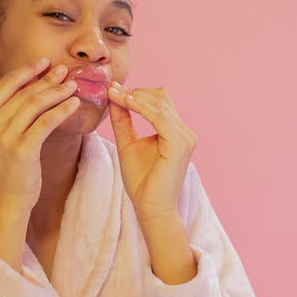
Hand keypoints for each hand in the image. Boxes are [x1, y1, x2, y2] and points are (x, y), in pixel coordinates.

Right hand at [0, 57, 80, 212]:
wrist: (4, 201)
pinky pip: (47, 121)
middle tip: (65, 71)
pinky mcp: (22, 149)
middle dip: (47, 79)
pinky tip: (74, 104)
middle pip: (24, 93)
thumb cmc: (6, 169)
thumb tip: (32, 89)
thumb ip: (8, 115)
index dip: (27, 70)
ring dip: (58, 91)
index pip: (6, 85)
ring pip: (36, 104)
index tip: (44, 62)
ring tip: (73, 85)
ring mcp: (4, 137)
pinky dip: (62, 110)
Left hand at [106, 80, 197, 219]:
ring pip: (160, 103)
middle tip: (111, 89)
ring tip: (113, 94)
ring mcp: (184, 137)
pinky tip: (125, 103)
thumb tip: (114, 98)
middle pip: (161, 97)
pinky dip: (141, 107)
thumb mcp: (128, 143)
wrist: (151, 207)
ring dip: (135, 96)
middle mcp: (184, 132)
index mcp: (175, 132)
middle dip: (135, 91)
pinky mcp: (179, 144)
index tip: (112, 88)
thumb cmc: (142, 181)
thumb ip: (123, 121)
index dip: (136, 92)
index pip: (159, 101)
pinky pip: (159, 117)